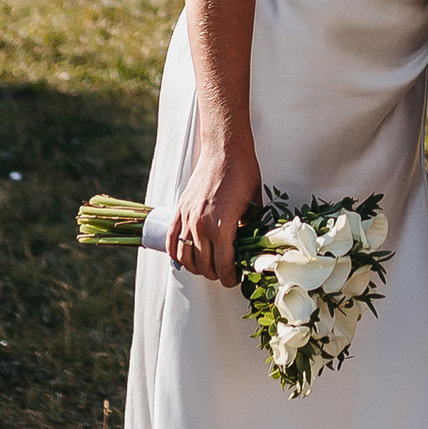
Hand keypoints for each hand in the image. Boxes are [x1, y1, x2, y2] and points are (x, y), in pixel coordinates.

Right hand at [166, 127, 260, 284]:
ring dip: (196, 267)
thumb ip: (250, 229)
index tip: (235, 279)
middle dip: (216, 274)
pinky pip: (172, 240)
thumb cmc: (243, 173)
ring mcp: (187, 218)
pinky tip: (184, 257)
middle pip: (204, 266)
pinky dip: (176, 253)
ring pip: (185, 257)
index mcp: (222, 228)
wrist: (225, 149)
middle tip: (225, 272)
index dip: (230, 278)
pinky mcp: (179, 210)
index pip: (223, 267)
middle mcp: (200, 227)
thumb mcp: (255, 205)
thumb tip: (252, 247)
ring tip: (207, 266)